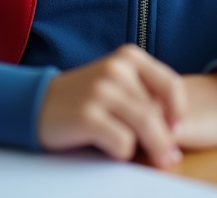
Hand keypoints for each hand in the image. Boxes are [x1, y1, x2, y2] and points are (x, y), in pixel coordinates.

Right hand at [38, 45, 185, 167]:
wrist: (37, 104)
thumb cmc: (85, 98)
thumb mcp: (116, 82)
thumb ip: (144, 94)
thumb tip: (176, 128)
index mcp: (128, 57)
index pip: (171, 85)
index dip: (179, 112)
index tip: (177, 131)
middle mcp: (115, 69)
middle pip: (158, 111)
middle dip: (167, 139)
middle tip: (170, 157)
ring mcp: (100, 91)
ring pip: (145, 126)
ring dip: (154, 148)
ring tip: (155, 159)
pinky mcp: (87, 116)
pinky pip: (123, 142)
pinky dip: (123, 152)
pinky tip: (111, 148)